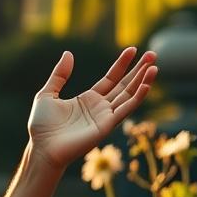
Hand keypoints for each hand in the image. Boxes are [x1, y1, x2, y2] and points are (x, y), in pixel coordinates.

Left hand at [27, 47, 156, 169]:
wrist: (41, 147)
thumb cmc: (42, 126)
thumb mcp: (47, 93)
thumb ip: (59, 74)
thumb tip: (68, 53)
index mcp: (88, 99)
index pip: (111, 78)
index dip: (122, 64)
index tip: (132, 49)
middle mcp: (100, 107)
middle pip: (124, 85)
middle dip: (139, 70)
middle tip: (153, 54)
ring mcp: (105, 117)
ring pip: (129, 95)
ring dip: (143, 81)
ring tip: (155, 66)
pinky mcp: (106, 126)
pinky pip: (125, 109)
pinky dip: (137, 98)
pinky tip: (146, 85)